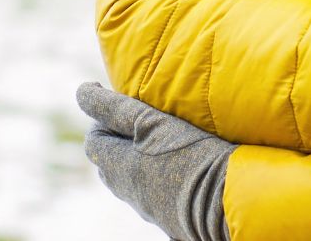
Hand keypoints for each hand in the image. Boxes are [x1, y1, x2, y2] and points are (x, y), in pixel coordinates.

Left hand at [76, 81, 234, 240]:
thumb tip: (82, 91)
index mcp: (119, 168)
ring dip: (139, 161)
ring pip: (132, 181)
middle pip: (109, 165)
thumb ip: (114, 107)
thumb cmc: (190, 155)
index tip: (120, 102)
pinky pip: (155, 194)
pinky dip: (159, 177)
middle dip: (117, 141)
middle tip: (140, 121)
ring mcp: (151, 208)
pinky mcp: (173, 218)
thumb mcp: (150, 122)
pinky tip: (180, 167)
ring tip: (162, 143)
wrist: (228, 201)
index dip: (102, 119)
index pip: (93, 142)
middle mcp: (130, 192)